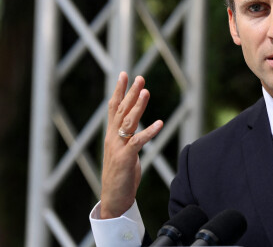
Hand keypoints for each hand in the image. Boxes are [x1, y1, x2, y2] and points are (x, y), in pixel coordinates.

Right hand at [100, 72, 162, 218]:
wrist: (113, 198)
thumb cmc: (120, 174)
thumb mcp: (122, 150)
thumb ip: (127, 136)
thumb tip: (135, 124)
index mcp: (112, 134)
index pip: (114, 108)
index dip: (119, 90)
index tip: (124, 74)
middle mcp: (113, 138)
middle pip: (121, 110)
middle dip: (130, 92)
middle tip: (139, 77)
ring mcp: (118, 147)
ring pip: (128, 122)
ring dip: (138, 106)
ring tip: (146, 91)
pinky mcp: (125, 158)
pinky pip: (138, 142)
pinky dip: (149, 132)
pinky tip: (160, 123)